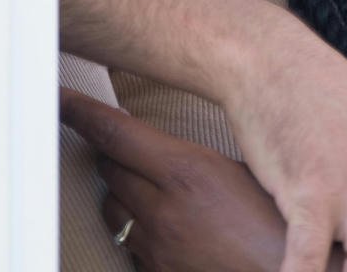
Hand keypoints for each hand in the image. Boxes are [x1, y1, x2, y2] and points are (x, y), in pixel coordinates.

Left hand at [62, 90, 286, 271]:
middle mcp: (163, 209)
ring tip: (145, 187)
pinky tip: (164, 228)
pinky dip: (138, 232)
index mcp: (187, 171)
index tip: (63, 100)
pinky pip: (130, 246)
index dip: (80, 112)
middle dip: (112, 153)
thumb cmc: (284, 228)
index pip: (114, 133)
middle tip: (121, 143)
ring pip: (113, 209)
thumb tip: (174, 155)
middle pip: (108, 169)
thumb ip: (198, 163)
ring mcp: (157, 247)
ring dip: (121, 193)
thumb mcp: (247, 175)